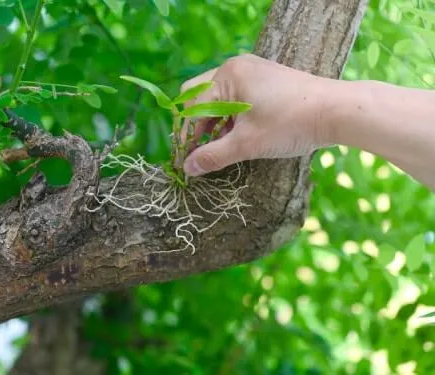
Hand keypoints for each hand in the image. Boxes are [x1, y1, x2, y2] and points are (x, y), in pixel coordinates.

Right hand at [181, 54, 332, 175]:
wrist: (337, 111)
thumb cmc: (289, 124)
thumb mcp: (247, 144)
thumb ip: (213, 156)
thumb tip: (187, 168)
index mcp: (227, 75)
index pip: (192, 105)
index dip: (186, 134)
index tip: (185, 158)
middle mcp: (236, 67)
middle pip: (201, 96)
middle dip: (197, 125)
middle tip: (198, 150)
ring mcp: (253, 71)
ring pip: (220, 97)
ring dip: (214, 122)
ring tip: (218, 147)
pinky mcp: (266, 79)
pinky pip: (237, 96)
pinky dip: (231, 117)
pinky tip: (237, 136)